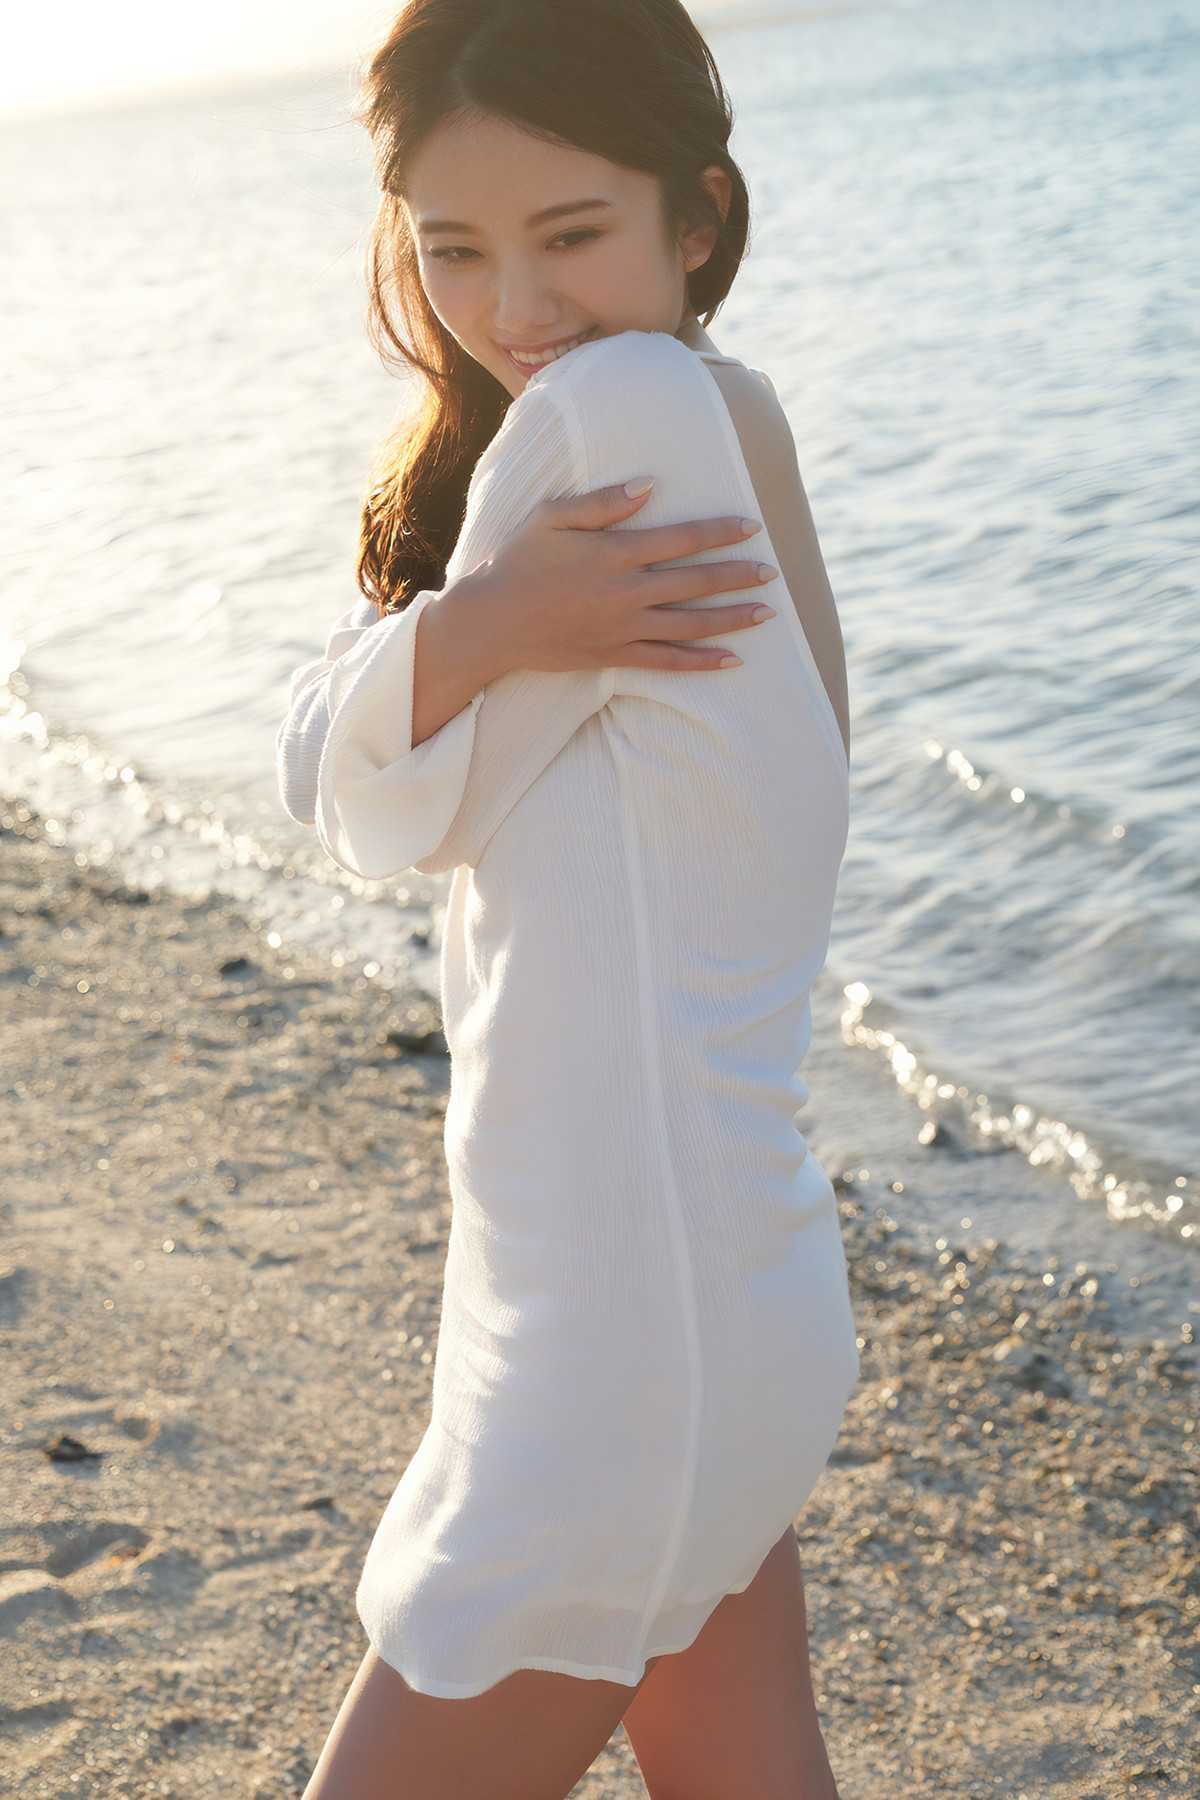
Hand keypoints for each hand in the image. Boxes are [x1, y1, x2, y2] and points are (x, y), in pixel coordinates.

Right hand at [472, 479, 777, 676]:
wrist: (492, 622)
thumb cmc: (518, 562)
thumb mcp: (551, 517)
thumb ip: (602, 502)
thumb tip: (649, 485)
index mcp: (614, 552)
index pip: (681, 539)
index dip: (720, 532)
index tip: (752, 528)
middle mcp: (626, 592)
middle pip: (695, 582)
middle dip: (738, 576)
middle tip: (773, 571)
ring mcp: (623, 628)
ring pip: (690, 624)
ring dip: (732, 618)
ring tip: (768, 613)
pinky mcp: (616, 655)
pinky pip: (668, 661)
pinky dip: (702, 661)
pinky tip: (732, 659)